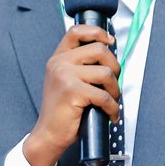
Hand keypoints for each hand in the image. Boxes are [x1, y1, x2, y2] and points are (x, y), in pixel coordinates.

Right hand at [23, 25, 119, 165]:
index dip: (97, 32)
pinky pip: (104, 95)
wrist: (48, 134)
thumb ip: (80, 66)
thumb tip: (109, 57)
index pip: (77, 31)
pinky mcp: (73, 91)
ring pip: (106, 72)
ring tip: (111, 101)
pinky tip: (110, 113)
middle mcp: (60, 63)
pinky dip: (112, 107)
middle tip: (113, 84)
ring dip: (116, 90)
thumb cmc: (61, 111)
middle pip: (100, 49)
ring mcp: (65, 76)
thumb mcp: (65, 81)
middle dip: (115, 67)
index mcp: (58, 58)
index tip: (110, 41)